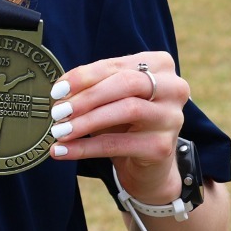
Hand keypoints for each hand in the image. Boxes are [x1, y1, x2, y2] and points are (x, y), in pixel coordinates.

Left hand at [47, 51, 187, 202]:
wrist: (149, 165)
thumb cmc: (126, 122)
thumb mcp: (111, 99)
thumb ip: (92, 88)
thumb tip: (60, 93)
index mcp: (160, 65)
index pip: (116, 65)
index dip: (84, 77)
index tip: (57, 90)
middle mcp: (173, 88)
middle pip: (126, 84)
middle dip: (87, 97)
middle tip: (58, 111)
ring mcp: (171, 117)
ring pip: (126, 110)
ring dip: (86, 122)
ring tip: (59, 131)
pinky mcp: (162, 146)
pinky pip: (119, 144)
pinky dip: (86, 148)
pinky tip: (64, 150)